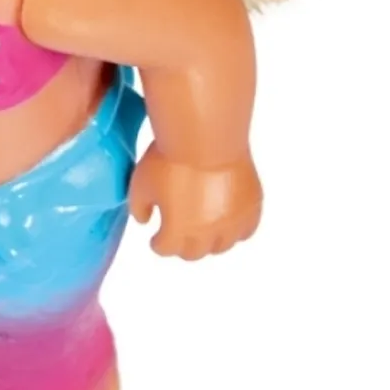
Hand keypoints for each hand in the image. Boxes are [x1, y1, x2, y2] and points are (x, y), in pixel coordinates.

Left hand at [128, 144, 263, 259]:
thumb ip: (139, 207)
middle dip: (183, 246)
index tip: (157, 238)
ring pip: (222, 245)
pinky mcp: (251, 206)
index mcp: (177, 232)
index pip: (165, 249)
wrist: (207, 137)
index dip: (158, 243)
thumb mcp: (141, 183)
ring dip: (210, 241)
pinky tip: (229, 222)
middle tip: (179, 235)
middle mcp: (207, 234)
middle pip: (194, 253)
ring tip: (204, 228)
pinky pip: (246, 230)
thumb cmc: (173, 158)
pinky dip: (237, 230)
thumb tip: (144, 219)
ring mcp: (232, 222)